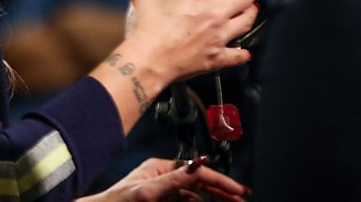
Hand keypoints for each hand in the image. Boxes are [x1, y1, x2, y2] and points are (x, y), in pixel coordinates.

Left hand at [76, 156, 250, 201]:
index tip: (238, 191)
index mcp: (160, 167)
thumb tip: (198, 162)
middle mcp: (163, 177)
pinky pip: (187, 201)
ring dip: (214, 199)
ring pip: (196, 194)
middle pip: (200, 182)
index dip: (220, 180)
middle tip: (242, 199)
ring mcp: (163, 191)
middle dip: (222, 190)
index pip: (197, 171)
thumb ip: (176, 178)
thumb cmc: (118, 201)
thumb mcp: (149, 190)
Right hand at [124, 0, 257, 81]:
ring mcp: (220, 35)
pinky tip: (243, 50)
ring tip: (248, 9)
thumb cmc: (149, 30)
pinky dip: (243, 52)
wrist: (149, 59)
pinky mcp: (218, 56)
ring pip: (249, 20)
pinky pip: (239, 54)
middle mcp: (216, 13)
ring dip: (251, 12)